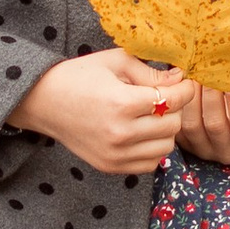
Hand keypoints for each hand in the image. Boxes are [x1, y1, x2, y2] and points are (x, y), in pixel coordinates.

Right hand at [12, 49, 193, 173]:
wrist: (44, 102)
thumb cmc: (79, 76)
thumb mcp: (115, 62)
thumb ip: (150, 72)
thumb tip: (180, 79)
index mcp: (122, 103)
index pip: (173, 100)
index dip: (185, 89)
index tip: (184, 82)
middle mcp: (120, 134)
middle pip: (173, 125)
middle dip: (175, 108)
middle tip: (165, 96)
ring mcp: (115, 154)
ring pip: (166, 148)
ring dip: (166, 130)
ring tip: (153, 115)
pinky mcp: (110, 166)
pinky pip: (150, 164)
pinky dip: (153, 149)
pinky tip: (142, 132)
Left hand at [178, 79, 229, 163]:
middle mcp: (227, 152)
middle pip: (215, 126)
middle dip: (210, 96)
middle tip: (208, 72)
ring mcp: (204, 149)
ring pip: (192, 126)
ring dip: (192, 98)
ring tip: (194, 76)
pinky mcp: (185, 143)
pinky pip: (177, 125)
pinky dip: (178, 105)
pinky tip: (181, 85)